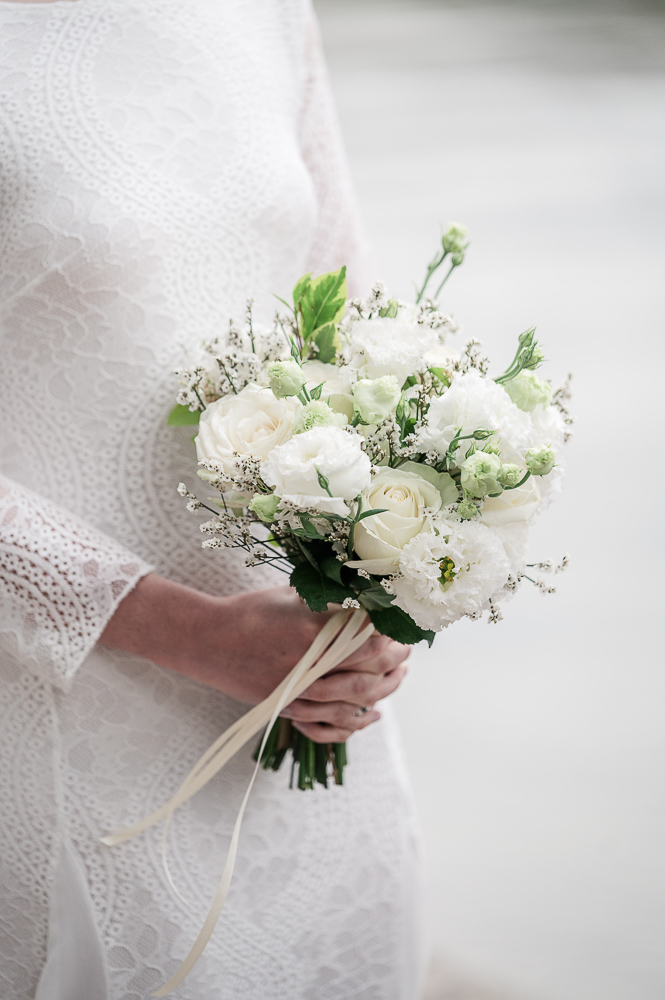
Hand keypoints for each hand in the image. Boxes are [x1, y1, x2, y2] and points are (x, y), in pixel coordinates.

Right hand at [100, 576, 409, 741]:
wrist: (207, 642)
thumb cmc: (250, 612)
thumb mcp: (291, 595)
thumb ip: (329, 600)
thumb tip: (367, 597)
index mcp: (312, 631)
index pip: (371, 636)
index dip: (395, 632)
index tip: (405, 623)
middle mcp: (309, 665)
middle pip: (371, 670)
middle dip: (398, 659)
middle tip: (408, 648)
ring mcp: (299, 691)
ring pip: (357, 701)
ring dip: (386, 690)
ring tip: (399, 677)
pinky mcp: (289, 708)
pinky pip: (330, 725)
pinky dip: (355, 724)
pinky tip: (371, 715)